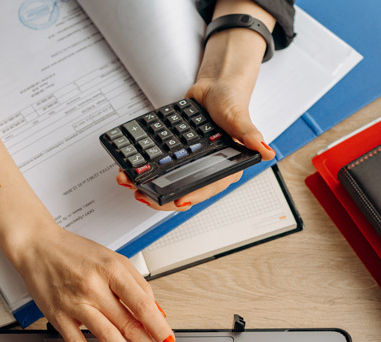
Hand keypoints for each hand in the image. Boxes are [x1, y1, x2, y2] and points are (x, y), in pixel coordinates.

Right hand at [13, 222, 174, 341]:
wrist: (38, 246)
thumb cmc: (76, 252)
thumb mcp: (113, 258)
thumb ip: (137, 284)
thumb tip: (156, 311)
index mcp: (111, 270)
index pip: (141, 303)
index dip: (158, 326)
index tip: (168, 341)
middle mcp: (93, 287)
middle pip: (127, 323)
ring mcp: (75, 303)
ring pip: (106, 336)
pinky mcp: (58, 316)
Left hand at [116, 1, 276, 210]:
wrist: (214, 86)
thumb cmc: (231, 101)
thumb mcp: (239, 117)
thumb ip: (250, 135)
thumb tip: (267, 151)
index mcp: (225, 168)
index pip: (207, 189)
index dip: (192, 197)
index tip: (177, 202)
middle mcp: (206, 170)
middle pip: (182, 191)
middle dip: (160, 196)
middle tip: (141, 193)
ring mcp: (189, 165)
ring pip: (167, 183)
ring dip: (146, 185)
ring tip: (127, 182)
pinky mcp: (176, 156)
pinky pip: (159, 168)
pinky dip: (144, 170)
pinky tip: (128, 170)